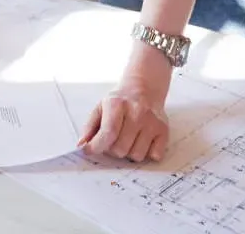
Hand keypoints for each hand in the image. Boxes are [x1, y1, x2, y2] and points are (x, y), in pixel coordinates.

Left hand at [78, 45, 171, 162]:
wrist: (143, 88)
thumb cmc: (119, 101)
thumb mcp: (100, 107)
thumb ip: (89, 127)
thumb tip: (81, 146)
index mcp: (117, 104)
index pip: (108, 133)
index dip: (97, 146)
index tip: (89, 150)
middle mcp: (136, 112)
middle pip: (120, 148)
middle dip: (112, 149)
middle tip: (113, 139)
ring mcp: (152, 121)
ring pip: (136, 155)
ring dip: (129, 152)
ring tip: (128, 137)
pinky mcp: (164, 130)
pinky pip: (154, 156)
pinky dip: (147, 153)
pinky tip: (142, 139)